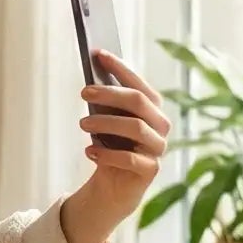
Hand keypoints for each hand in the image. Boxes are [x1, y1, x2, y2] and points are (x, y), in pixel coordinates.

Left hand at [60, 49, 170, 242]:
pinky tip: (89, 152)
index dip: (120, 67)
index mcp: (153, 109)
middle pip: (139, 102)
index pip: (139, 83)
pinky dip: (107, 154)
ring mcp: (158, 148)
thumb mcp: (106, 123)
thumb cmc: (110, 147)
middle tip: (84, 92)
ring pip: (136, 128)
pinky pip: (130, 159)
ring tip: (82, 124)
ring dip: (105, 123)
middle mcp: (160, 125)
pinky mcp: (150, 171)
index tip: (98, 54)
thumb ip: (105, 104)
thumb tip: (91, 80)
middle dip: (110, 93)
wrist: (113, 187)